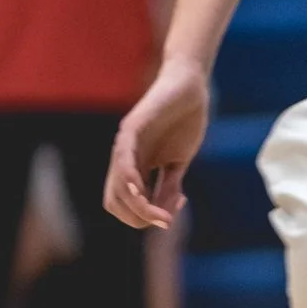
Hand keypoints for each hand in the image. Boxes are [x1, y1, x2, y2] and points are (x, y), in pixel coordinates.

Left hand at [105, 62, 209, 231]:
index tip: (169, 217)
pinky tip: (141, 191)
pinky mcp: (132, 126)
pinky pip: (123, 159)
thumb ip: (170, 186)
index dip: (143, 217)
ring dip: (138, 207)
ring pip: (118, 187)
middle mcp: (124, 158)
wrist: (191, 86)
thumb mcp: (179, 161)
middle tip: (165, 220)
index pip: (124, 205)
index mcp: (134, 168)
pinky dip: (129, 179)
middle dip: (138, 218)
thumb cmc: (186, 121)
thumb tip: (164, 217)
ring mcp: (125, 143)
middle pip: (115, 202)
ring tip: (162, 215)